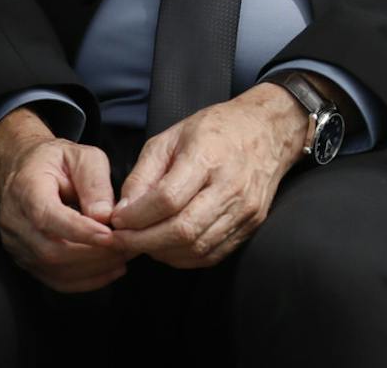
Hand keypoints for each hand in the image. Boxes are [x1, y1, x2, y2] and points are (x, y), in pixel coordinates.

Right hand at [0, 106, 130, 292]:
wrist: (28, 170)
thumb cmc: (59, 161)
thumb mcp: (84, 157)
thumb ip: (95, 183)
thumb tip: (106, 216)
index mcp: (26, 189)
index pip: (48, 218)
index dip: (80, 231)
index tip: (111, 235)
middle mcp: (14, 221)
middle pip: (51, 250)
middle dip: (94, 253)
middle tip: (128, 245)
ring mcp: (17, 245)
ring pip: (53, 269)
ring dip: (94, 268)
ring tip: (125, 255)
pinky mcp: (26, 259)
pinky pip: (54, 279)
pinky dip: (85, 280)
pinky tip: (111, 270)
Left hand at [108, 84, 305, 268]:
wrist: (269, 129)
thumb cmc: (217, 129)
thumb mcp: (170, 138)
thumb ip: (142, 175)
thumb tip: (122, 212)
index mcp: (207, 156)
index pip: (166, 199)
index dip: (135, 217)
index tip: (116, 221)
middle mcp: (230, 186)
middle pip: (182, 230)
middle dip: (142, 242)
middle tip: (121, 240)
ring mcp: (245, 208)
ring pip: (196, 248)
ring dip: (162, 252)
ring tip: (144, 242)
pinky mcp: (252, 223)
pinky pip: (213, 254)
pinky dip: (185, 257)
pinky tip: (170, 246)